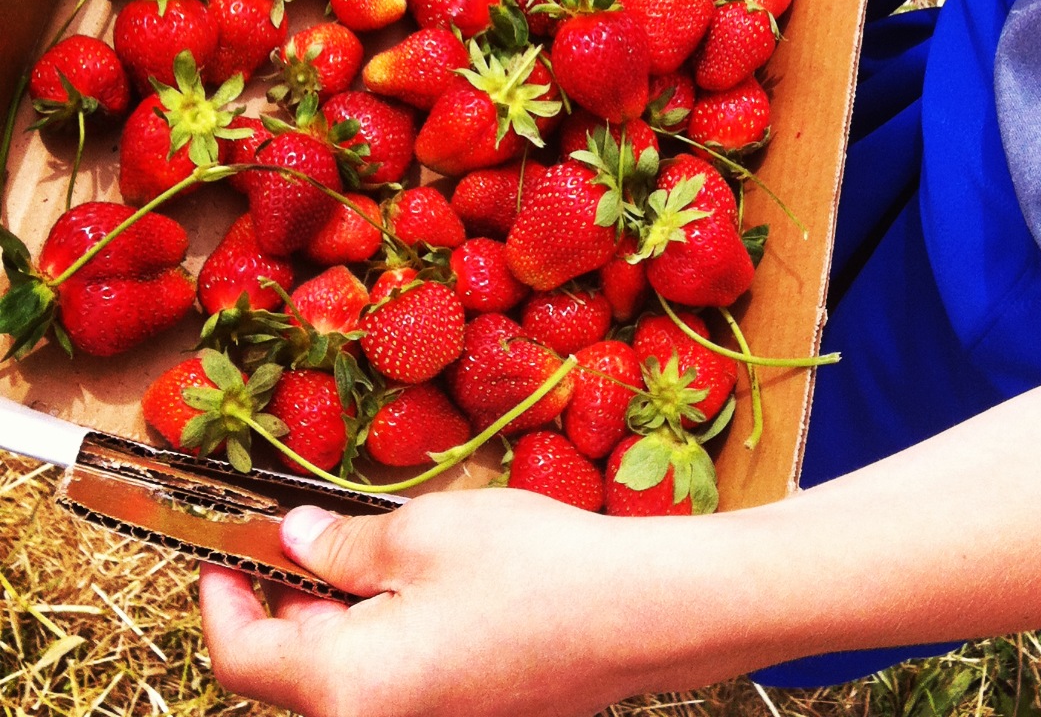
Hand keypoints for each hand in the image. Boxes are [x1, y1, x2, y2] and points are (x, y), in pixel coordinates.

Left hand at [199, 490, 732, 716]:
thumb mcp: (424, 535)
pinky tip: (416, 597)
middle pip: (295, 680)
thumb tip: (296, 544)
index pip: (244, 659)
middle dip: (286, 612)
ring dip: (336, 630)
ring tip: (362, 561)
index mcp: (349, 688)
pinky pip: (396, 693)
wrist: (635, 615)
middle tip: (299, 546)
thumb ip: (343, 547)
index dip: (220, 604)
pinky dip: (383, 649)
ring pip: (347, 687)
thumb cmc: (530, 569)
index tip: (218, 560)